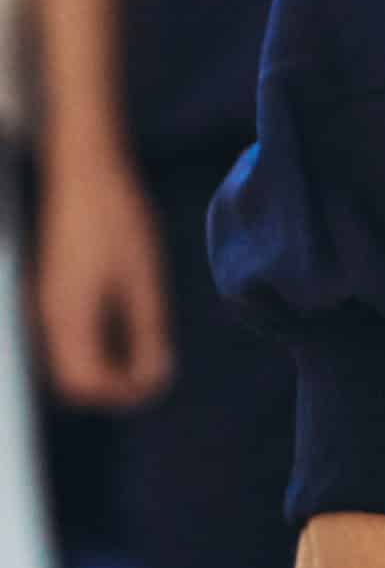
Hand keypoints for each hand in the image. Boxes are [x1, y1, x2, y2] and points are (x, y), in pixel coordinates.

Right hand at [36, 146, 174, 407]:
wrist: (82, 174)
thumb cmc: (114, 219)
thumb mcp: (142, 276)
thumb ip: (147, 329)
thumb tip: (155, 375)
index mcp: (67, 319)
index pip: (84, 382)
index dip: (120, 393)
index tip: (156, 385)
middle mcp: (46, 320)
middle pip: (71, 378)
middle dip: (112, 385)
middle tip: (154, 373)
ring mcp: (44, 307)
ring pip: (68, 359)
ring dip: (105, 366)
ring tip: (147, 351)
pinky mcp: (50, 293)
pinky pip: (67, 337)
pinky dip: (97, 345)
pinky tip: (127, 327)